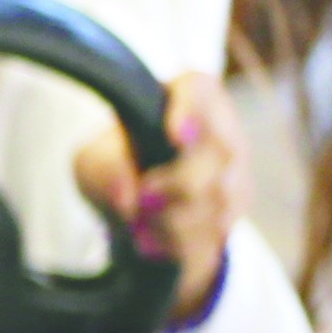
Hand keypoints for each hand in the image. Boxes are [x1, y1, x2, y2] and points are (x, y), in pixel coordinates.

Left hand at [78, 70, 241, 295]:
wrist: (128, 203)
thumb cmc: (116, 163)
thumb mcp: (95, 159)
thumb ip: (108, 169)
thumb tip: (128, 200)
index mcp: (188, 96)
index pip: (199, 89)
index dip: (191, 109)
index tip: (175, 134)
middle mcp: (223, 129)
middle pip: (221, 152)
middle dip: (180, 182)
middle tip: (143, 197)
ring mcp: (236, 170)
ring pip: (221, 199)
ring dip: (172, 219)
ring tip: (137, 223)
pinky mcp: (235, 211)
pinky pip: (214, 232)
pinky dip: (176, 243)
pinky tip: (150, 241)